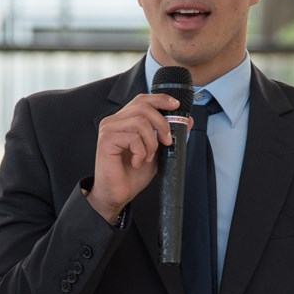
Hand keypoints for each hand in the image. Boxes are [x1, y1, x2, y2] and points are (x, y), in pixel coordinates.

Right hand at [90, 93, 192, 219]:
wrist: (118, 194)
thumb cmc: (132, 174)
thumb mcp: (156, 152)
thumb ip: (167, 135)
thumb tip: (187, 121)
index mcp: (124, 120)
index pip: (142, 100)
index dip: (160, 99)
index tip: (176, 106)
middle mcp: (114, 121)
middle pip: (143, 107)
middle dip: (161, 123)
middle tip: (166, 142)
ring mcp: (108, 129)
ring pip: (140, 122)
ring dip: (151, 142)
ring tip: (147, 157)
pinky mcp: (106, 140)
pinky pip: (133, 137)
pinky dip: (141, 152)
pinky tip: (136, 162)